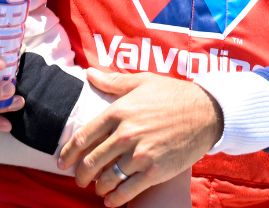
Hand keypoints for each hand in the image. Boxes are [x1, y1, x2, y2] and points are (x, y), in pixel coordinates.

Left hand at [58, 69, 222, 206]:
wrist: (206, 113)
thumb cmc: (174, 95)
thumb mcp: (142, 82)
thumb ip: (113, 81)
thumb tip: (89, 73)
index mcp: (118, 111)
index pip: (82, 137)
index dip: (68, 153)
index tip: (62, 162)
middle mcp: (125, 134)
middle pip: (90, 161)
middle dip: (80, 175)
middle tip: (79, 179)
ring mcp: (139, 154)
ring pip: (106, 178)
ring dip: (98, 187)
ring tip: (98, 188)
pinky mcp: (154, 171)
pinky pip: (126, 191)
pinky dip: (114, 199)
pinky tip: (111, 199)